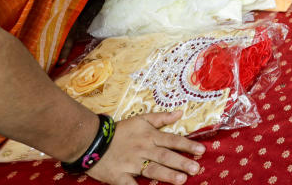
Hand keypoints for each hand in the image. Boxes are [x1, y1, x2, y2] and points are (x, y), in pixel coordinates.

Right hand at [87, 111, 204, 184]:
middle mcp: (143, 150)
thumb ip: (161, 118)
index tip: (201, 150)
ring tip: (182, 180)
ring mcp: (131, 163)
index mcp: (149, 136)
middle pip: (165, 156)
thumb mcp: (141, 119)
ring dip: (167, 174)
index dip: (187, 145)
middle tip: (196, 169)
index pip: (172, 140)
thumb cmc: (119, 131)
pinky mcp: (119, 176)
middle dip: (181, 162)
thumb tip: (180, 113)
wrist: (91, 140)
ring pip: (152, 169)